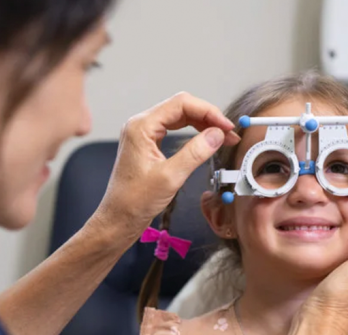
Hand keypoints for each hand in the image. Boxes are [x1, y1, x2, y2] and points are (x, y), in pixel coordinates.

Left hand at [94, 92, 239, 238]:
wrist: (118, 218)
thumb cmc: (135, 201)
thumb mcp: (170, 177)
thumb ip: (195, 153)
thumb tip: (217, 134)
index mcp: (141, 126)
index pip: (181, 104)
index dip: (208, 112)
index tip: (226, 126)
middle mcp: (140, 125)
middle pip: (181, 107)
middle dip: (207, 117)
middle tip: (228, 133)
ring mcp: (143, 134)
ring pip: (179, 118)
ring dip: (202, 124)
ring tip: (222, 137)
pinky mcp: (147, 144)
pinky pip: (173, 130)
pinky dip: (192, 133)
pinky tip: (205, 142)